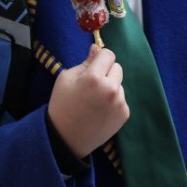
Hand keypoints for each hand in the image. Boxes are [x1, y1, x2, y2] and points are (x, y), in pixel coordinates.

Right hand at [48, 45, 127, 159]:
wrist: (65, 138)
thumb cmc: (62, 105)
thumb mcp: (66, 78)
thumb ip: (85, 62)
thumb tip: (97, 48)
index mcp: (95, 78)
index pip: (108, 54)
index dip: (100, 58)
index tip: (94, 65)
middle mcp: (111, 89)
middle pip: (117, 67)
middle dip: (107, 72)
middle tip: (92, 85)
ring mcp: (120, 103)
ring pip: (119, 84)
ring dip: (111, 87)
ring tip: (94, 101)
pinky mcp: (124, 114)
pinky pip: (122, 99)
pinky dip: (113, 101)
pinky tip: (100, 110)